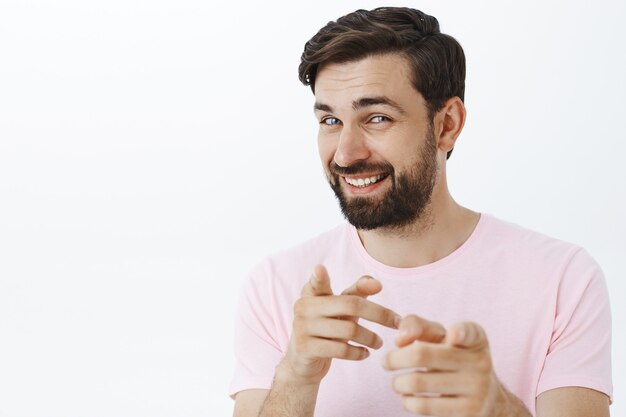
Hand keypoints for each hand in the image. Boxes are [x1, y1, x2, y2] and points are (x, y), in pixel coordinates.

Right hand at [279, 265, 399, 386]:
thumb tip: (377, 284)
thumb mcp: (340, 309)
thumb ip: (358, 291)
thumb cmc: (327, 328)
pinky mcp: (306, 349)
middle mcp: (304, 307)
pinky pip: (341, 350)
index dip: (318, 276)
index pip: (317, 282)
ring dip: (371, 337)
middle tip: (397, 322)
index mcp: (311, 293)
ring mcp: (302, 328)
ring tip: (379, 342)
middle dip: (379, 314)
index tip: (320, 269)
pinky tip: (365, 353)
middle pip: (350, 305)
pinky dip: (359, 353)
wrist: (303, 362)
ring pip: (349, 330)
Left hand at [383, 315, 509, 416]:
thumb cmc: (452, 359)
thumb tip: (400, 339)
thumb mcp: (442, 338)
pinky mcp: (468, 412)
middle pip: (422, 355)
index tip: (452, 335)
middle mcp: (480, 363)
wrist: (486, 399)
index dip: (461, 332)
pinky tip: (408, 398)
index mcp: (475, 340)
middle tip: (386, 362)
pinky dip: (407, 401)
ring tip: (397, 382)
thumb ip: (418, 326)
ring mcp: (477, 389)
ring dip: (398, 383)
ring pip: (417, 382)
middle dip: (394, 359)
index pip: (470, 332)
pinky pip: (424, 406)